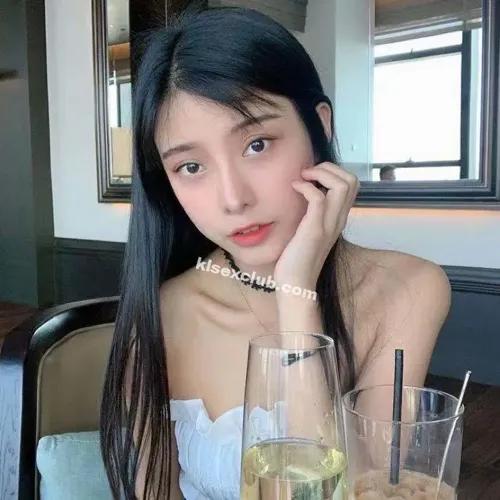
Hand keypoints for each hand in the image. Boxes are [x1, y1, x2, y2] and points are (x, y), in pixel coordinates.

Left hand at [273, 162, 359, 299]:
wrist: (296, 284)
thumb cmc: (297, 259)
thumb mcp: (308, 231)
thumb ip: (312, 215)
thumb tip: (303, 196)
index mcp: (337, 218)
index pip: (351, 185)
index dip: (333, 172)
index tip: (311, 176)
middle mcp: (338, 219)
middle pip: (351, 180)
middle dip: (329, 168)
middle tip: (308, 174)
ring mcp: (328, 224)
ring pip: (342, 185)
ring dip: (321, 173)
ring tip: (303, 178)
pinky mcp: (314, 229)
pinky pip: (318, 197)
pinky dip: (305, 186)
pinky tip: (294, 189)